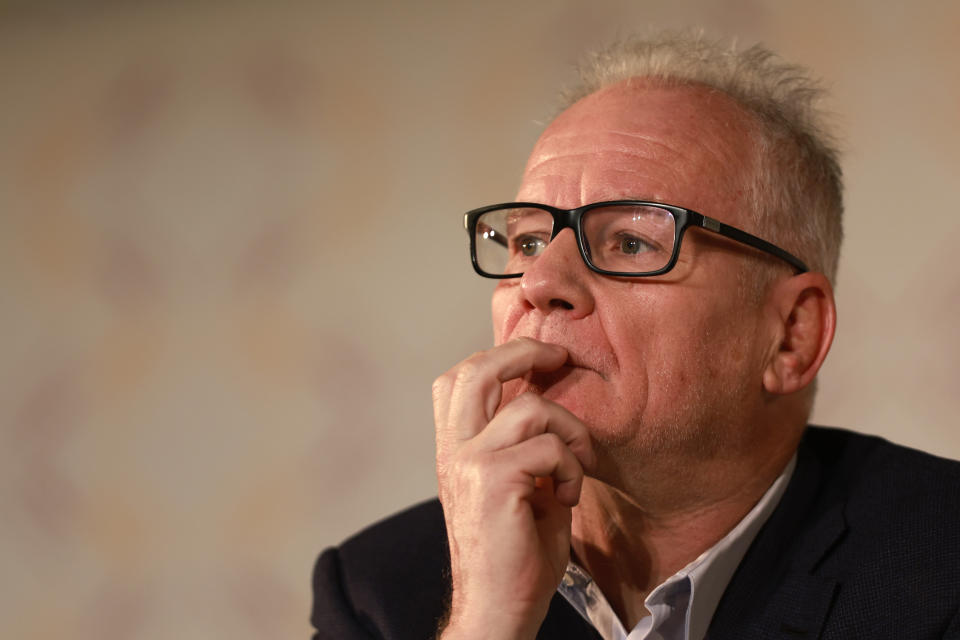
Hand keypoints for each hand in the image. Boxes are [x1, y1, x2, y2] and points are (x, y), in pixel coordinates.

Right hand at [433, 338, 595, 639]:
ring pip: (532, 407)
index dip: (499, 354)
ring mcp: (469, 462)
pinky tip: (567, 498)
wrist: (498, 608)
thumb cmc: (514, 553)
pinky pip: (551, 448)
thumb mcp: (517, 486)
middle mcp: (453, 449)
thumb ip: (523, 444)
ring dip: (570, 433)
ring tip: (574, 469)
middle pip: (477, 369)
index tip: (541, 358)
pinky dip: (572, 469)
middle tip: (560, 356)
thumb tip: (550, 402)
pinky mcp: (493, 480)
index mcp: (454, 449)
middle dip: (525, 350)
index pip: (458, 378)